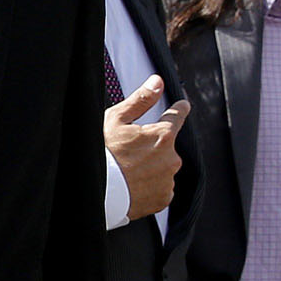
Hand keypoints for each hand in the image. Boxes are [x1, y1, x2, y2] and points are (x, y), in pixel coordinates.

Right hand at [103, 76, 189, 220]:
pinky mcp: (163, 198)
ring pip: (163, 167)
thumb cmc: (103, 154)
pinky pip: (161, 187)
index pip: (178, 116)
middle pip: (167, 146)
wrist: (97, 192)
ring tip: (128, 170)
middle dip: (154, 145)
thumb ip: (141, 100)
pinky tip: (133, 184)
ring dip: (152, 166)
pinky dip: (150, 185)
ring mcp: (168, 180)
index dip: (179, 109)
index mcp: (162, 135)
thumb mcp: (116, 120)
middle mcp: (171, 158)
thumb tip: (157, 82)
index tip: (183, 106)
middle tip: (130, 151)